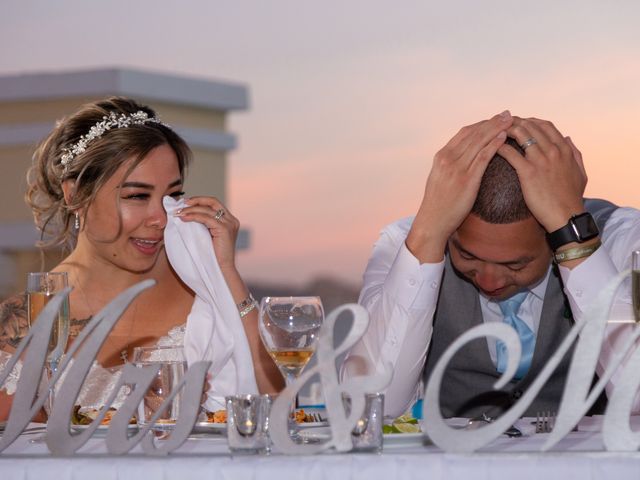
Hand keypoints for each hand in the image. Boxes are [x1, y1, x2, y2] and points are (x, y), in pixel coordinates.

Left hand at [175, 196, 239, 270]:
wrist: (221, 270)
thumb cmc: (212, 257)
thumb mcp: (207, 236)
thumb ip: (202, 225)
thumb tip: (185, 214)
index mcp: (229, 221)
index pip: (214, 204)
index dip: (200, 200)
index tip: (185, 203)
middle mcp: (231, 220)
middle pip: (213, 201)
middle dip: (196, 200)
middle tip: (181, 204)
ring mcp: (229, 224)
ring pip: (208, 209)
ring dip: (191, 209)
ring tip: (179, 213)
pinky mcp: (224, 229)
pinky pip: (206, 218)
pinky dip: (193, 216)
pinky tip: (184, 218)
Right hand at [406, 111, 512, 262]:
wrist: (432, 221)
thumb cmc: (438, 204)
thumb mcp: (439, 178)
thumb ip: (450, 165)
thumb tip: (462, 158)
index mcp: (442, 156)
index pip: (464, 133)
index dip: (481, 124)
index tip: (495, 119)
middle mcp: (448, 158)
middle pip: (474, 133)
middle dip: (492, 122)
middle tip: (507, 113)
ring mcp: (456, 168)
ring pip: (479, 142)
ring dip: (496, 129)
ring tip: (511, 121)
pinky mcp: (466, 179)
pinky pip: (483, 157)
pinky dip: (494, 145)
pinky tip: (504, 138)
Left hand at [498, 118, 586, 231]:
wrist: (566, 216)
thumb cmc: (572, 198)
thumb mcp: (581, 172)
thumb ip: (575, 153)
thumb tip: (568, 138)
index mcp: (564, 149)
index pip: (545, 125)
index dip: (530, 121)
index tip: (519, 122)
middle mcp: (553, 151)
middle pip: (531, 126)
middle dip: (514, 122)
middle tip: (501, 124)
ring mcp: (541, 160)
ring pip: (521, 134)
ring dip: (506, 130)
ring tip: (494, 132)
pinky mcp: (529, 172)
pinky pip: (511, 153)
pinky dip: (500, 147)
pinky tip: (492, 147)